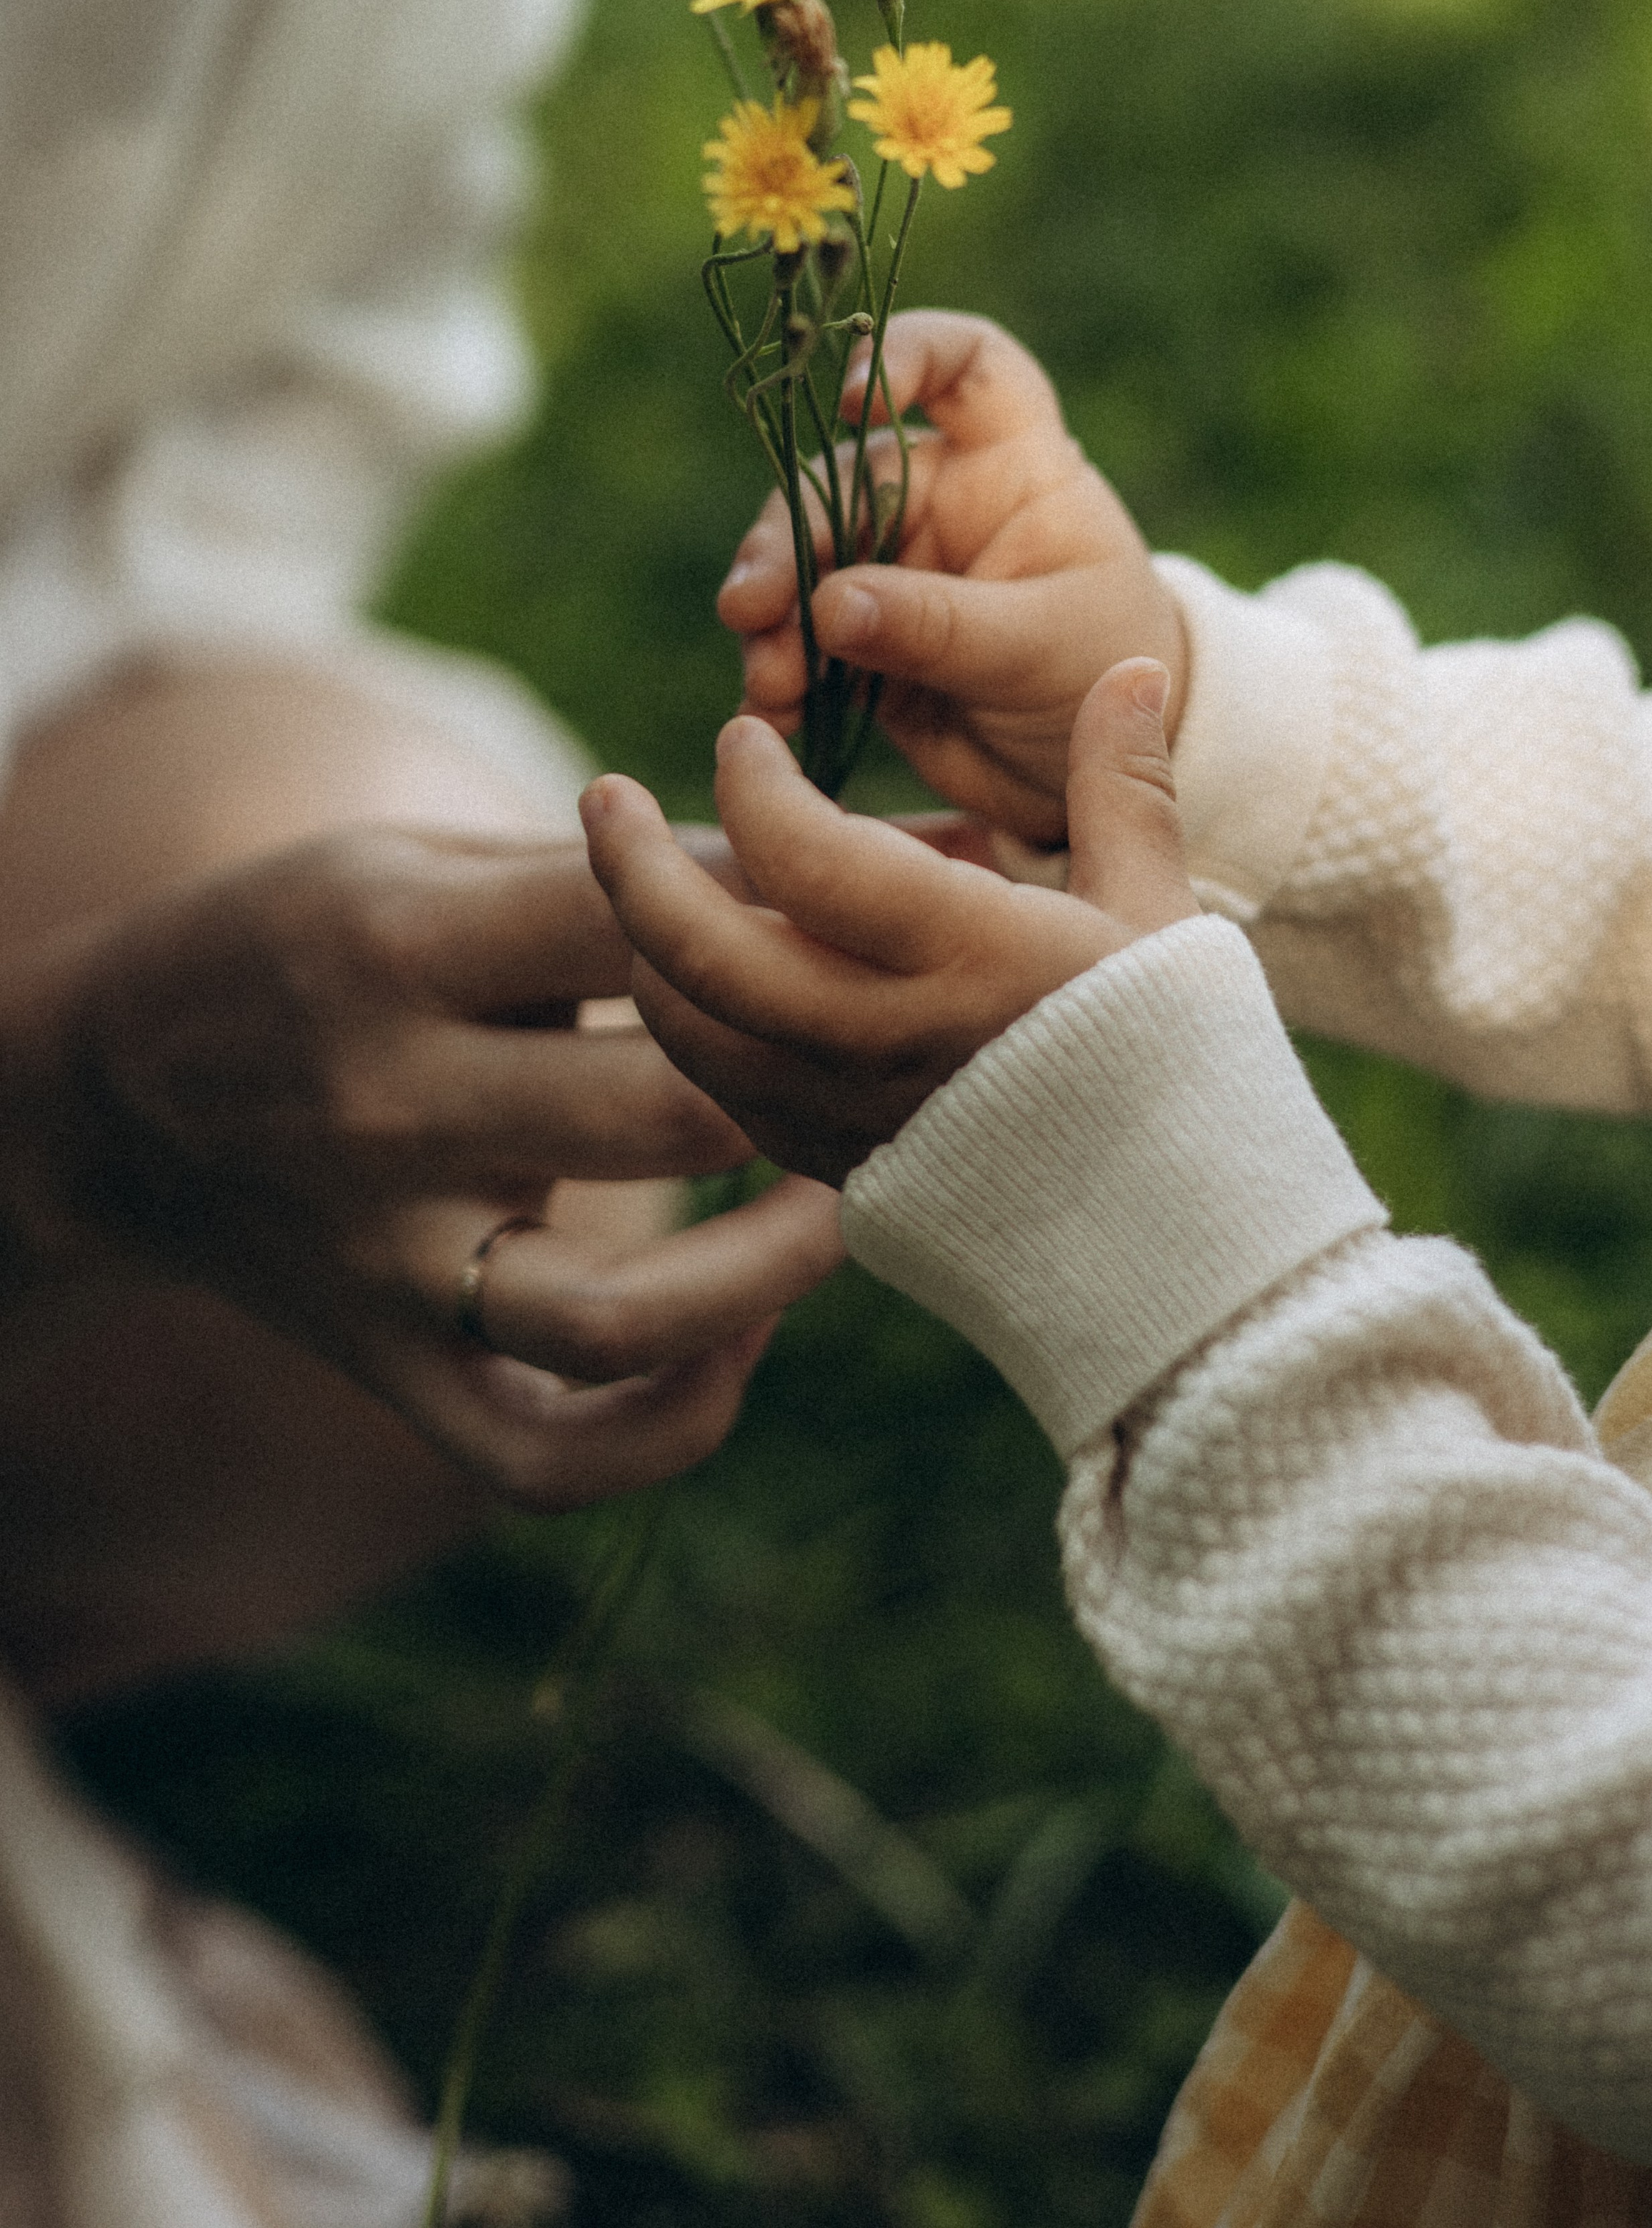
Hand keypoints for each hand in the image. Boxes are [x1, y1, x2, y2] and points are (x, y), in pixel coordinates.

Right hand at [0, 829, 842, 1507]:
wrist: (118, 1091)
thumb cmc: (315, 942)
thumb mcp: (423, 861)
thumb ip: (603, 872)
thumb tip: (818, 870)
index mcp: (398, 947)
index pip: (638, 922)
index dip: (777, 910)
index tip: (849, 912)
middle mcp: (390, 1108)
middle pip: (669, 1111)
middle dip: (806, 1086)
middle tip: (869, 1064)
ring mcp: (392, 1258)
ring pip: (619, 1314)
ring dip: (772, 1270)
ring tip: (836, 1200)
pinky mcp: (394, 1363)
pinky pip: (547, 1455)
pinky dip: (671, 1422)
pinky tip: (741, 1339)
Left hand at [581, 663, 1199, 1186]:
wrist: (1181, 1238)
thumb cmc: (1180, 1059)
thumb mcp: (1160, 916)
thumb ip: (1123, 787)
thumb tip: (1130, 666)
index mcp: (971, 956)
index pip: (807, 859)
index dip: (750, 788)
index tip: (738, 739)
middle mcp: (892, 1039)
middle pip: (705, 955)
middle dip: (631, 865)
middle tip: (601, 795)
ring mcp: (852, 1116)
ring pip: (693, 1032)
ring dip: (648, 948)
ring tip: (641, 883)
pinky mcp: (837, 1170)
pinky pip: (725, 1095)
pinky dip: (695, 1028)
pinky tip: (698, 979)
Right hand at [716, 310, 1187, 843]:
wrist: (1097, 776)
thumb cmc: (1101, 673)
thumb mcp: (1037, 645)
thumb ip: (939, 624)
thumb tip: (829, 605)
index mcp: (1011, 465)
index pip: (964, 364)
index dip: (905, 354)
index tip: (852, 400)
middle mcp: (940, 501)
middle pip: (839, 481)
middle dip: (787, 541)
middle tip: (753, 607)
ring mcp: (892, 571)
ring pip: (801, 565)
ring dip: (769, 619)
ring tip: (769, 683)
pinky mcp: (860, 643)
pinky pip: (796, 644)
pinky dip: (775, 677)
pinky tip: (768, 717)